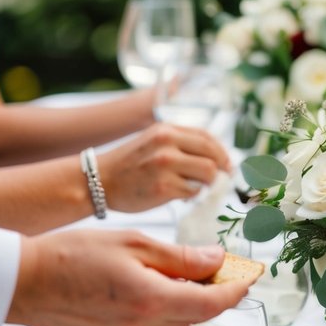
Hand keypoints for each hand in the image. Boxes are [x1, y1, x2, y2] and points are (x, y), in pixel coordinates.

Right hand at [8, 231, 251, 325]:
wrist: (20, 283)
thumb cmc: (69, 255)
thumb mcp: (133, 243)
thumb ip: (180, 257)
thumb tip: (216, 261)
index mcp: (150, 300)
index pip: (212, 304)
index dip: (236, 291)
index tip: (249, 277)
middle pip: (194, 316)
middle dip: (205, 293)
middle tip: (204, 267)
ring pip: (171, 325)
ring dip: (177, 303)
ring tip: (161, 274)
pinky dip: (151, 313)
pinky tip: (132, 290)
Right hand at [97, 123, 230, 211]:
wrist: (98, 181)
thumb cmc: (129, 165)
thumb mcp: (153, 142)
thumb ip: (180, 144)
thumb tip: (215, 158)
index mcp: (166, 130)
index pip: (206, 137)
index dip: (222, 152)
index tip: (227, 165)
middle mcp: (167, 143)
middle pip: (212, 157)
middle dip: (220, 171)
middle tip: (218, 180)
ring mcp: (165, 165)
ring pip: (206, 175)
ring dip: (205, 184)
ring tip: (193, 187)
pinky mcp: (163, 187)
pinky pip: (192, 192)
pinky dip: (190, 196)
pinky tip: (179, 195)